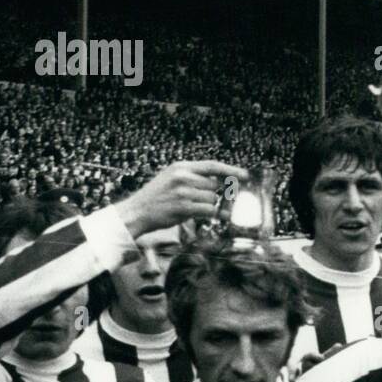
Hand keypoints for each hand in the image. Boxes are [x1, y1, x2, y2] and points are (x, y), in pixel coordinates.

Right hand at [114, 160, 247, 238]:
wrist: (136, 212)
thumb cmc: (156, 197)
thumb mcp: (171, 178)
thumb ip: (193, 177)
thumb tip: (220, 182)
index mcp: (181, 167)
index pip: (212, 165)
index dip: (231, 170)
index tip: (245, 175)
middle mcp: (183, 177)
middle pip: (214, 185)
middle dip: (216, 194)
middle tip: (213, 201)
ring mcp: (183, 192)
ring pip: (212, 198)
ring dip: (212, 205)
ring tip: (199, 208)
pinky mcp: (183, 207)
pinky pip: (209, 210)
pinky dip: (216, 214)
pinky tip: (220, 216)